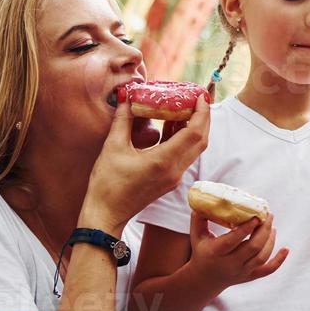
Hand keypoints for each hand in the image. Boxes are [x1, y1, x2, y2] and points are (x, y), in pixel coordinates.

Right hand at [83, 98, 209, 231]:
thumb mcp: (113, 147)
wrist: (106, 214)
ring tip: (187, 106)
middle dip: (203, 117)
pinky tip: (173, 124)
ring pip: (194, 148)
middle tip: (197, 98)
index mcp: (164, 161)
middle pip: (201, 140)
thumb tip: (126, 96)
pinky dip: (184, 138)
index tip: (199, 95)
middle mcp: (175, 170)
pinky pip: (184, 155)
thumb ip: (123, 119)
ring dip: (195, 127)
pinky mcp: (170, 180)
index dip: (201, 112)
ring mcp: (174, 177)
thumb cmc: (107, 184)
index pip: (194, 133)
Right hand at [188, 212, 288, 295]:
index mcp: (216, 252)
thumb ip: (199, 219)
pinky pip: (267, 270)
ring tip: (272, 226)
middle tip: (269, 215)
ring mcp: (241, 272)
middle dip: (264, 230)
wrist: (204, 280)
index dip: (246, 228)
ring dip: (270, 241)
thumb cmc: (201, 252)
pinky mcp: (249, 277)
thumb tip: (202, 201)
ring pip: (261, 257)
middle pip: (252, 247)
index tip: (256, 216)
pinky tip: (286, 249)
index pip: (233, 240)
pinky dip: (279, 261)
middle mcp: (230, 264)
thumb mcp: (197, 236)